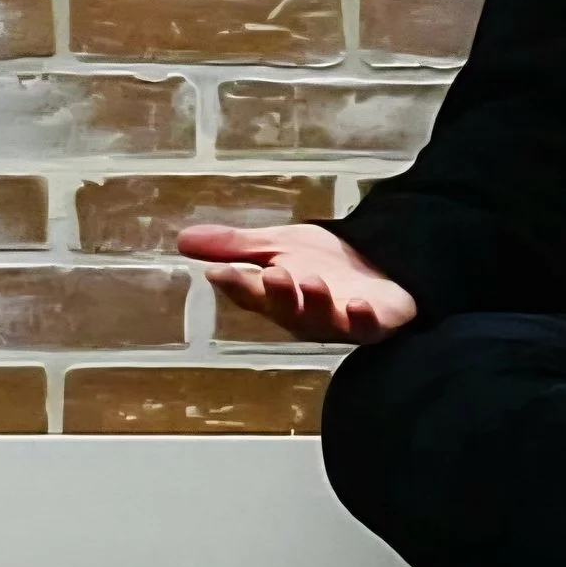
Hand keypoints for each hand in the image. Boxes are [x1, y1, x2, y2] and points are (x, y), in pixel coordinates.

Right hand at [177, 222, 417, 345]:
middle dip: (277, 294)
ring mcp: (341, 321)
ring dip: (314, 302)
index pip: (251, 293)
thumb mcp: (280, 246)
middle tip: (271, 273)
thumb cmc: (327, 263)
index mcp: (278, 299)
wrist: (383, 264)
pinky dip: (363, 318)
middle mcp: (305, 315)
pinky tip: (358, 304)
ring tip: (308, 279)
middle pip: (286, 309)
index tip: (219, 271)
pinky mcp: (376, 323)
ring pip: (323, 319)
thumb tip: (182, 239)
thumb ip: (235, 246)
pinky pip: (369, 327)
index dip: (236, 284)